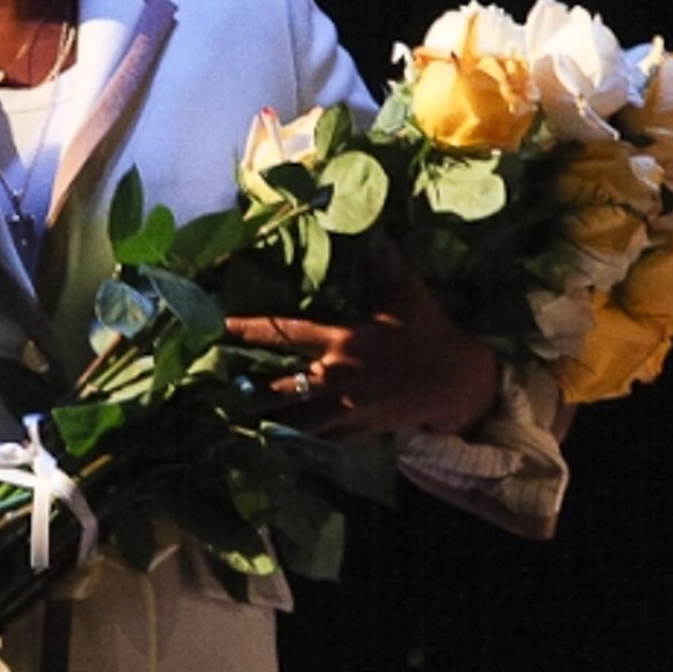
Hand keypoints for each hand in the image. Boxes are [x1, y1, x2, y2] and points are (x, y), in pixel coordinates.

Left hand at [225, 241, 499, 438]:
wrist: (459, 384)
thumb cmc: (430, 335)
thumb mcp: (408, 295)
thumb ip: (385, 264)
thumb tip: (373, 229)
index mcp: (343, 341)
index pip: (287, 333)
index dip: (251, 330)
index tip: (220, 326)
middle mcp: (338, 377)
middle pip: (282, 389)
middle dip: (248, 393)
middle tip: (213, 393)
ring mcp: (347, 409)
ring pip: (296, 421)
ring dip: (266, 422)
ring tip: (233, 423)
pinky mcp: (358, 431)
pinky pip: (318, 440)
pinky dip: (296, 441)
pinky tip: (273, 442)